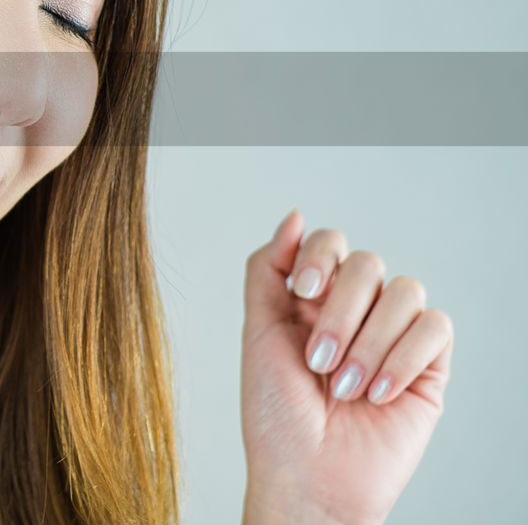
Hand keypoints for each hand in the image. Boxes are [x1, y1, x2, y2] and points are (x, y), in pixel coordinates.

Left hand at [240, 209, 453, 524]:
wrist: (306, 477)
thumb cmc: (275, 415)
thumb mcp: (257, 334)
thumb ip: (269, 270)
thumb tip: (294, 216)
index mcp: (312, 300)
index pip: (330, 244)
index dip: (320, 256)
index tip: (301, 293)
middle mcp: (355, 313)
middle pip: (367, 264)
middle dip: (340, 313)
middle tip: (318, 362)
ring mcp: (393, 338)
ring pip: (405, 291)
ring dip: (369, 341)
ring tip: (345, 387)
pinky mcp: (429, 368)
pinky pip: (435, 328)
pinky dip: (403, 357)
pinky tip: (377, 392)